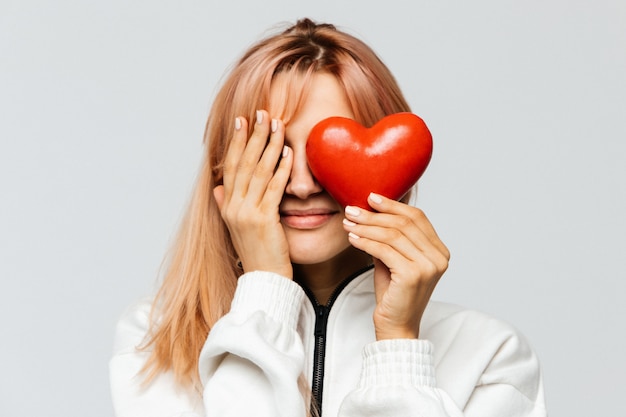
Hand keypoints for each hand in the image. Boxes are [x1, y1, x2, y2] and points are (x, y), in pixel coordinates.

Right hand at [213, 110, 293, 278]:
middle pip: (243, 162)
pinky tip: (288, 152)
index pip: (230, 165)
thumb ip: (226, 204)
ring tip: (276, 125)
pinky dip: (281, 168)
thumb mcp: (236, 227)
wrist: (263, 280)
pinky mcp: (264, 220)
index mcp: (226, 205)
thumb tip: (218, 187)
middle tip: (261, 113)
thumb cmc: (256, 253)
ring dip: (269, 145)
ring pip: (258, 170)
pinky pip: (273, 188)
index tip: (241, 120)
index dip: (235, 141)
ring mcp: (246, 212)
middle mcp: (233, 205)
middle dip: (253, 135)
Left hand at [342, 193, 449, 339]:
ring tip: (348, 224)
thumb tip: (369, 210)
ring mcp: (429, 266)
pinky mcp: (413, 275)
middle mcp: (439, 257)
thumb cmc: (393, 294)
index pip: (417, 217)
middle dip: (375, 214)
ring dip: (366, 227)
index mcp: (439, 250)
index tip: (371, 198)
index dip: (393, 205)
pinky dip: (365, 242)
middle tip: (352, 210)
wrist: (396, 326)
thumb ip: (389, 237)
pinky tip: (352, 239)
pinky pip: (384, 250)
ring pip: (393, 235)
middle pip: (404, 223)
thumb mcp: (392, 259)